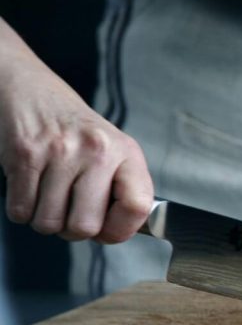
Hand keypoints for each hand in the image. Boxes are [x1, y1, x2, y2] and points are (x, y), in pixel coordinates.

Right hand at [0, 61, 152, 242]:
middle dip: (74, 231)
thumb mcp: (114, 151)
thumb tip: (115, 233)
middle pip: (85, 226)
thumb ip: (122, 190)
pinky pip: (20, 211)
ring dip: (45, 220)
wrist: (32, 91)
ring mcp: (60, 152)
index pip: (137, 207)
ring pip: (49, 223)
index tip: (108, 230)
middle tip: (70, 213)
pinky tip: (32, 189)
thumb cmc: (76, 130)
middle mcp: (97, 150)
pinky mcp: (24, 154)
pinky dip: (22, 210)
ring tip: (50, 197)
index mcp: (126, 152)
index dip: (121, 230)